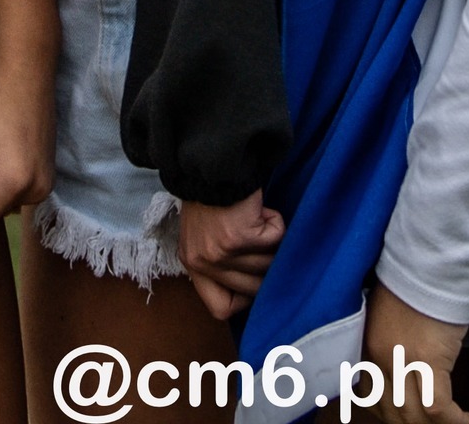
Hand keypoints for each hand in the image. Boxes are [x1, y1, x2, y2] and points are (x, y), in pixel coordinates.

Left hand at [178, 191, 285, 319]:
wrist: (211, 159)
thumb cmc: (211, 192)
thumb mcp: (203, 233)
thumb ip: (219, 261)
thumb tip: (252, 284)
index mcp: (192, 264)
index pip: (221, 308)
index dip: (245, 297)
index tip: (254, 275)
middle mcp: (204, 263)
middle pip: (252, 289)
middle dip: (267, 264)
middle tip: (265, 240)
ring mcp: (222, 253)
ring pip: (268, 264)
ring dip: (271, 240)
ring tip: (257, 217)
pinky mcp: (240, 237)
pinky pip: (276, 239)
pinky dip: (275, 222)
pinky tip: (260, 208)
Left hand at [364, 282, 468, 423]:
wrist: (431, 256)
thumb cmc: (417, 280)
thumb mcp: (390, 315)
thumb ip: (388, 345)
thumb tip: (400, 372)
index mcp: (366, 346)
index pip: (369, 399)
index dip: (391, 415)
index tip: (409, 418)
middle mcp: (378, 357)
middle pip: (393, 413)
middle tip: (436, 422)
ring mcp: (399, 360)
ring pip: (414, 417)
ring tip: (456, 422)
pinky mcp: (425, 359)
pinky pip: (436, 408)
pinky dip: (453, 421)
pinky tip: (468, 420)